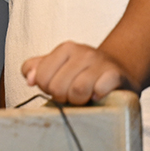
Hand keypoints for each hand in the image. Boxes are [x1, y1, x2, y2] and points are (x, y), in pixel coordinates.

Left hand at [20, 41, 138, 104]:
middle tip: (73, 95)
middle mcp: (82, 52)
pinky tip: (99, 95)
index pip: (42, 77)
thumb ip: (36, 70)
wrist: (119, 70)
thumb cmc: (83, 73)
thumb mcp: (58, 66)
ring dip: (80, 101)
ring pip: (77, 91)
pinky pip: (99, 91)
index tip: (60, 88)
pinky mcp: (115, 74)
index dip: (48, 89)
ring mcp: (100, 62)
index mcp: (65, 49)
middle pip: (58, 87)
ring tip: (85, 97)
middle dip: (64, 97)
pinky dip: (97, 97)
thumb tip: (29, 79)